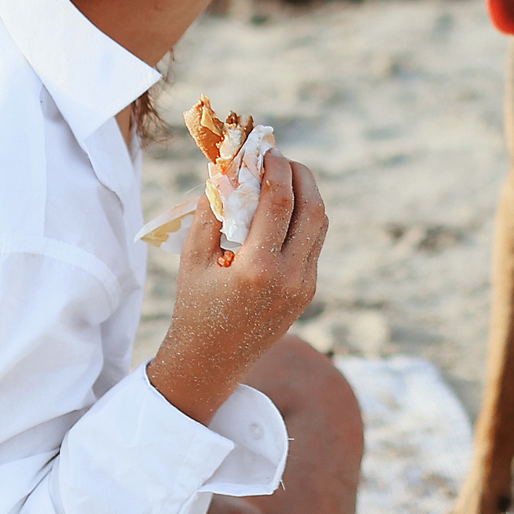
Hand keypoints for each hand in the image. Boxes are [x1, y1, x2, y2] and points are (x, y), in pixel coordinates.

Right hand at [149, 150, 327, 423]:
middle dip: (302, 176)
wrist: (211, 363)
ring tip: (286, 178)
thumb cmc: (194, 307)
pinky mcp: (308, 293)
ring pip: (320, 227)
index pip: (279, 202)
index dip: (276, 169)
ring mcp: (304, 287)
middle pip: (313, 209)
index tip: (268, 149)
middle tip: (283, 159)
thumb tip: (226, 168)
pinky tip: (284, 209)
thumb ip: (211, 211)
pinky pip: (314, 246)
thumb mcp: (193, 258)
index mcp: (258, 268)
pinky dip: (304, 220)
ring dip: (308, 196)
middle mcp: (290, 277)